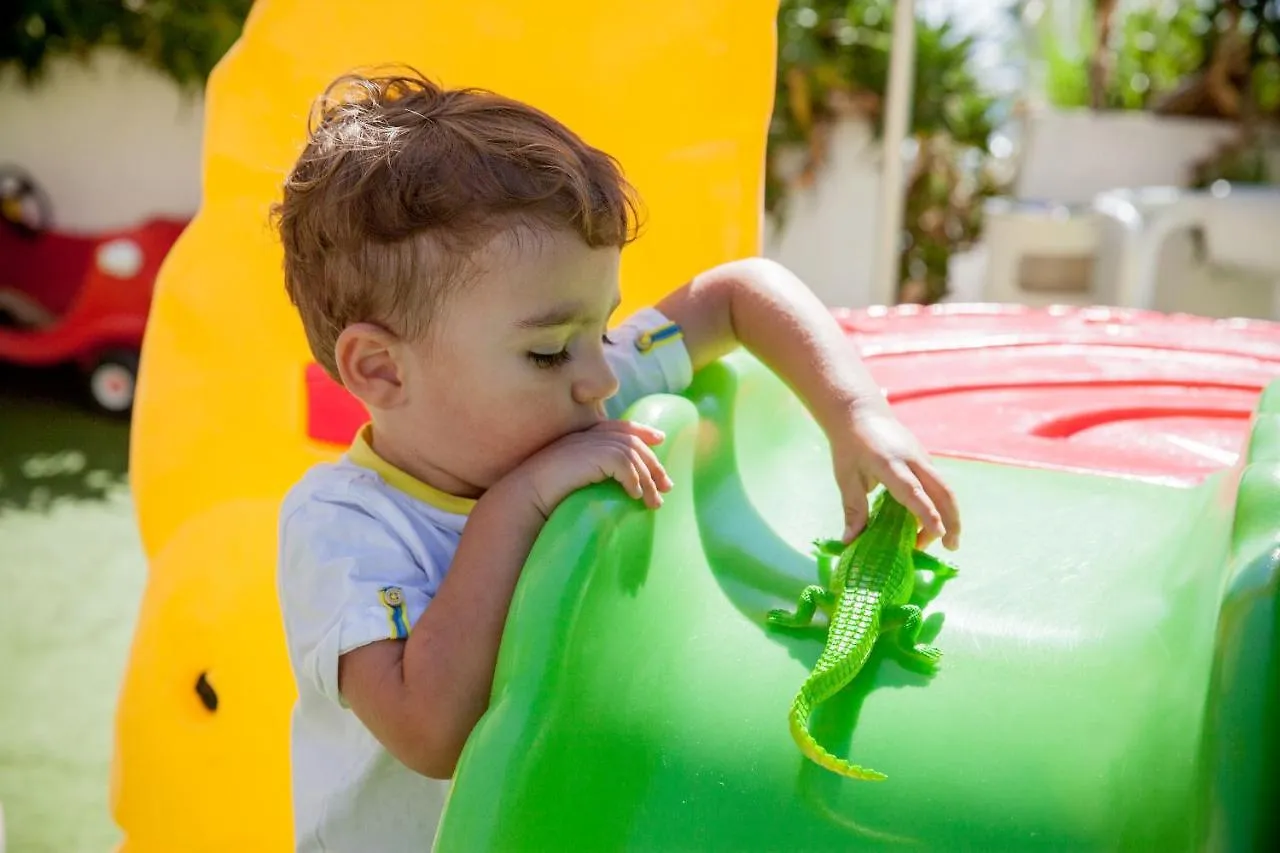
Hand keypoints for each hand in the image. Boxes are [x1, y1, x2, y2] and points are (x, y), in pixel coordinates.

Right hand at [509, 420, 672, 518]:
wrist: (523, 495)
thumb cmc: (542, 495)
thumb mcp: (571, 479)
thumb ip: (589, 472)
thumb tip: (612, 486)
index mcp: (581, 437)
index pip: (619, 426)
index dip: (641, 429)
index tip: (659, 438)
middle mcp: (585, 435)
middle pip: (631, 441)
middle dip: (653, 462)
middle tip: (667, 485)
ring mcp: (587, 444)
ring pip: (632, 454)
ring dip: (648, 479)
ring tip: (655, 502)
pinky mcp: (591, 456)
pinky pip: (623, 463)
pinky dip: (634, 479)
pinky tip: (636, 496)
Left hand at [828, 407, 960, 550]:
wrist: (860, 412)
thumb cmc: (849, 446)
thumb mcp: (846, 478)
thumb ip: (853, 509)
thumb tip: (850, 542)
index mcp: (889, 464)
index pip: (913, 491)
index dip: (926, 513)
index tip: (938, 534)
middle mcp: (912, 460)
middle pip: (942, 491)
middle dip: (951, 520)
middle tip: (951, 547)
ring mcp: (922, 458)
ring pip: (944, 488)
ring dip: (948, 514)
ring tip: (944, 540)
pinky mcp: (925, 459)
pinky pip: (938, 484)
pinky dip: (940, 504)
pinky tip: (930, 522)